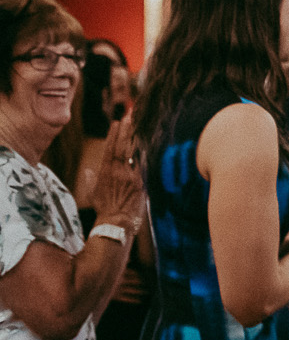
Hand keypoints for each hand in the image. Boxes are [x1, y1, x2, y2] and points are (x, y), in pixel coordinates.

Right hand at [85, 116, 146, 230]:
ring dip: (136, 139)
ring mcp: (129, 176)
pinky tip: (149, 143)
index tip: (116, 123)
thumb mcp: (94, 193)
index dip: (113, 135)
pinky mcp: (140, 182)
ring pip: (133, 154)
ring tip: (138, 125)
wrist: (115, 222)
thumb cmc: (104, 208)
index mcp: (104, 172)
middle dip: (125, 131)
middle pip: (121, 147)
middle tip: (129, 117)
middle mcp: (117, 171)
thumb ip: (92, 180)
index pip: (109, 149)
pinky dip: (145, 154)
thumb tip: (88, 171)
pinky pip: (144, 165)